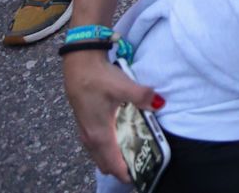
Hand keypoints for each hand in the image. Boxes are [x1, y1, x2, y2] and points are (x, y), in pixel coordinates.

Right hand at [62, 50, 160, 183]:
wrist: (78, 63)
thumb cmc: (98, 78)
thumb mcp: (123, 86)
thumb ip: (142, 96)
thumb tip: (159, 103)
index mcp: (99, 135)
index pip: (113, 165)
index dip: (127, 174)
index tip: (142, 175)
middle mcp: (90, 138)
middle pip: (106, 164)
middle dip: (122, 169)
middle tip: (142, 165)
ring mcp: (85, 131)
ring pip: (100, 156)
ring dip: (114, 159)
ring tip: (134, 154)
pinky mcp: (85, 123)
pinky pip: (96, 146)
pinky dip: (108, 149)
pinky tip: (121, 139)